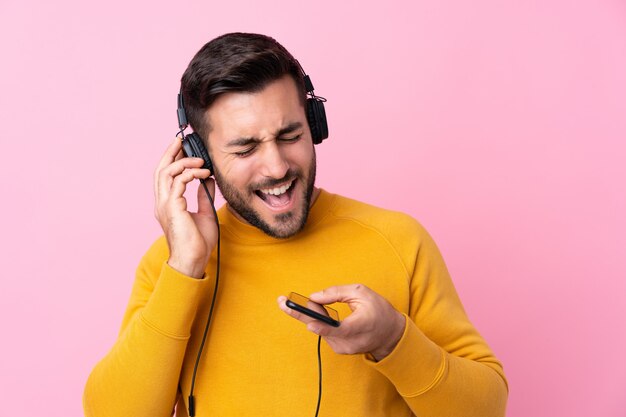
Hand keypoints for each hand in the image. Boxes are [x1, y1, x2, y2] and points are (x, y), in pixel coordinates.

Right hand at [154, 137, 216, 277]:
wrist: (193, 260)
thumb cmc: (198, 242)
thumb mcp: (204, 213)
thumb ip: (204, 195)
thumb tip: (209, 179)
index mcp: (168, 204)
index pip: (165, 175)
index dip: (171, 158)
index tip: (182, 147)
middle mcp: (162, 202)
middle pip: (161, 169)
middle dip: (171, 152)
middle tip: (182, 140)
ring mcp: (165, 205)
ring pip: (166, 172)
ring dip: (184, 162)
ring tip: (201, 161)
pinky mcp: (173, 208)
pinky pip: (178, 182)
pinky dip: (191, 173)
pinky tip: (203, 173)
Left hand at [278, 284, 405, 360]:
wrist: (389, 333)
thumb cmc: (377, 309)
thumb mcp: (361, 292)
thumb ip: (337, 293)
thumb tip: (314, 297)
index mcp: (361, 325)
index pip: (340, 329)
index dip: (323, 326)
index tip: (310, 323)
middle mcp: (351, 341)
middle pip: (322, 329)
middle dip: (302, 314)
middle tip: (282, 302)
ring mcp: (344, 348)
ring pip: (321, 329)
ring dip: (314, 315)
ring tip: (309, 303)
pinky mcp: (339, 349)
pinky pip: (324, 332)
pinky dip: (321, 322)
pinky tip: (321, 314)